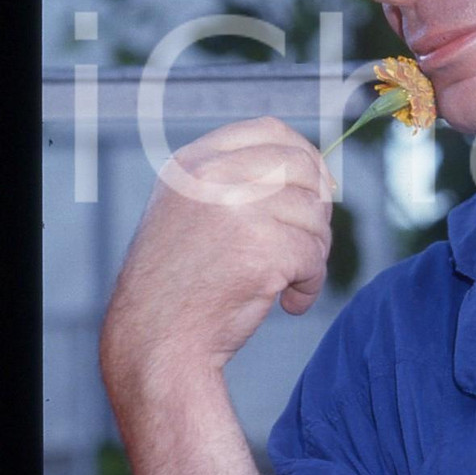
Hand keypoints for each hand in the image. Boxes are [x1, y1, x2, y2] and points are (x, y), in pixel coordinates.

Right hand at [101, 116, 334, 377]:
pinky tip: (288, 302)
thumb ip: (238, 181)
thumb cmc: (180, 284)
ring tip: (284, 281)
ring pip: (313, 217)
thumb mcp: (191, 210)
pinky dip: (309, 284)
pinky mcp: (262, 250)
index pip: (270, 131)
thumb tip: (315, 172)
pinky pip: (314, 257)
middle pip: (301, 170)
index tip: (319, 185)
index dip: (305, 155)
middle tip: (304, 245)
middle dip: (315, 209)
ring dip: (310, 255)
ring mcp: (237, 211)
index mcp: (193, 163)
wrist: (155, 343)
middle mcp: (212, 178)